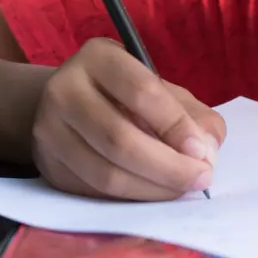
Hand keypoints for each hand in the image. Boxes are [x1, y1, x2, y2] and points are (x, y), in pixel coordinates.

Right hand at [31, 37, 224, 200]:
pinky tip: (153, 193)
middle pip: (120, 139)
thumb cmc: (122, 94)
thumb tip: (209, 149)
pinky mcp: (48, 166)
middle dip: (168, 167)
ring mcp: (50, 131)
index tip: (202, 152)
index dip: (176, 126)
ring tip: (180, 189)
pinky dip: (132, 198)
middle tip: (199, 179)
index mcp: (98, 58)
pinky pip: (95, 192)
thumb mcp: (157, 87)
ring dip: (152, 189)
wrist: (64, 104)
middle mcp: (65, 90)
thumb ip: (190, 113)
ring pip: (105, 174)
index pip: (142, 92)